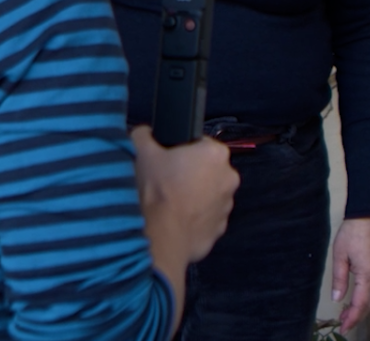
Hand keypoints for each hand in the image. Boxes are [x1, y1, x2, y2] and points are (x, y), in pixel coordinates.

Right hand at [131, 127, 238, 333]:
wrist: (160, 236)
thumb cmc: (155, 188)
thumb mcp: (140, 148)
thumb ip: (145, 133)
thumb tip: (147, 133)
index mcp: (215, 153)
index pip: (200, 142)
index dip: (181, 148)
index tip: (166, 157)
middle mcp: (229, 178)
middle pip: (207, 168)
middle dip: (190, 171)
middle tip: (164, 177)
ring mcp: (227, 208)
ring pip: (207, 194)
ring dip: (192, 194)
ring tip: (167, 199)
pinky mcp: (219, 231)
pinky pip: (205, 217)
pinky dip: (192, 216)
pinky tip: (172, 217)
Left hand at [332, 217, 369, 332]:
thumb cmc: (353, 232)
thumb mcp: (340, 254)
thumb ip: (339, 278)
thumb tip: (337, 298)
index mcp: (367, 275)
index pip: (360, 304)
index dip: (351, 318)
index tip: (343, 327)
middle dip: (357, 315)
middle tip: (344, 322)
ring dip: (364, 307)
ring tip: (349, 312)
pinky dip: (369, 296)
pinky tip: (360, 296)